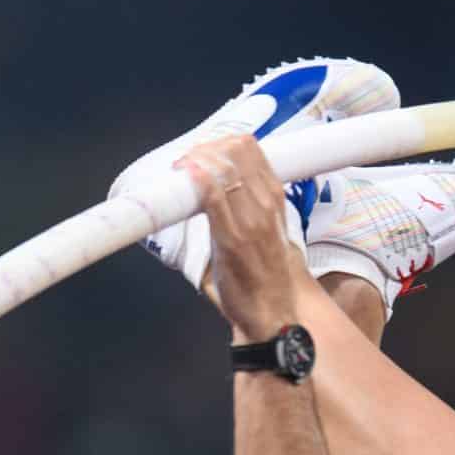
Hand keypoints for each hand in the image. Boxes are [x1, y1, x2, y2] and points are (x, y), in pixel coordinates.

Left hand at [176, 135, 315, 342]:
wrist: (274, 313)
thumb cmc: (266, 275)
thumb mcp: (268, 230)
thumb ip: (249, 206)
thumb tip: (216, 188)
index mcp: (275, 198)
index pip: (250, 148)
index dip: (220, 142)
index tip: (202, 152)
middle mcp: (266, 204)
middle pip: (235, 151)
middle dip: (203, 148)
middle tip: (185, 162)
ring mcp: (251, 221)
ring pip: (224, 169)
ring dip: (195, 161)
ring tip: (180, 171)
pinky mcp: (232, 240)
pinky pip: (214, 198)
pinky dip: (197, 180)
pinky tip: (184, 175)